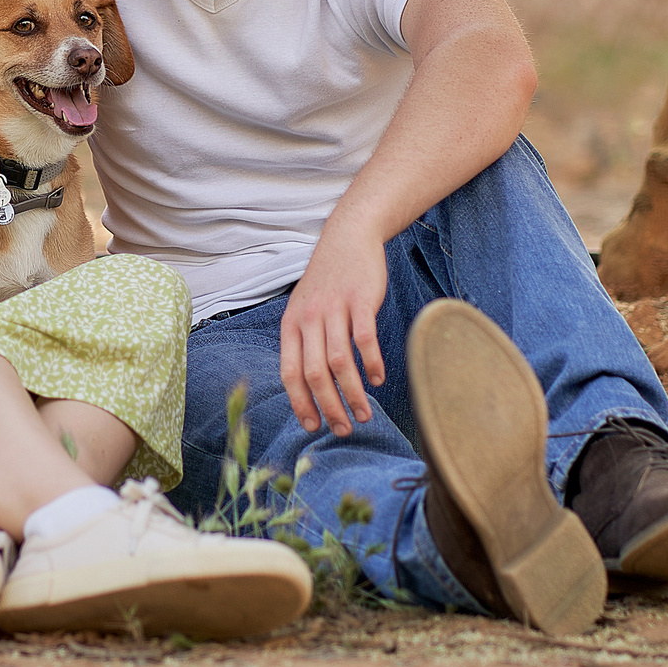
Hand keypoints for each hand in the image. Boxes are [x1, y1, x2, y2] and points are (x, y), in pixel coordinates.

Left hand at [279, 227, 388, 435]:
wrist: (348, 238)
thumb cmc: (328, 283)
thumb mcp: (305, 310)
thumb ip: (305, 343)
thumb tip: (311, 388)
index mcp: (291, 325)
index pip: (289, 373)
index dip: (300, 403)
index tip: (313, 426)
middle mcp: (308, 318)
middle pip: (314, 373)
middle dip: (329, 407)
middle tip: (343, 429)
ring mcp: (334, 308)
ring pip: (339, 362)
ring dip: (352, 393)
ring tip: (364, 413)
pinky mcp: (360, 299)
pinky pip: (364, 339)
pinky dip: (371, 363)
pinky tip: (378, 379)